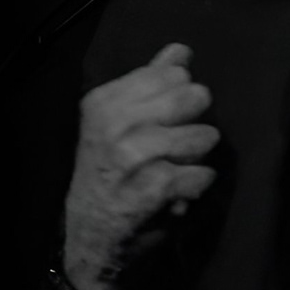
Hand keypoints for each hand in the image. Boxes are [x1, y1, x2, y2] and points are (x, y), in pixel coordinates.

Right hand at [61, 42, 219, 289]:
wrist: (91, 239)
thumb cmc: (110, 177)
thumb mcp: (119, 126)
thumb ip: (150, 84)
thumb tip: (181, 50)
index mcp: (102, 103)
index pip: (167, 75)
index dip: (181, 94)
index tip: (169, 117)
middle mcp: (112, 126)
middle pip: (187, 98)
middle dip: (196, 120)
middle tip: (185, 142)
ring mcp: (129, 158)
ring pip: (197, 137)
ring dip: (198, 154)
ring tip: (183, 165)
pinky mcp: (150, 191)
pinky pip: (198, 174)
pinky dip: (198, 183)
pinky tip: (184, 189)